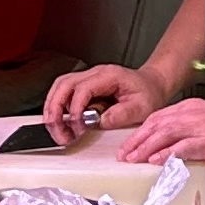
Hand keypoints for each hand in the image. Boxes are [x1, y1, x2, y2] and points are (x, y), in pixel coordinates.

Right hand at [42, 62, 158, 143]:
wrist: (152, 85)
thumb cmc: (148, 93)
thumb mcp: (142, 107)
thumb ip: (121, 114)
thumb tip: (99, 121)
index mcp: (108, 76)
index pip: (82, 88)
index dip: (76, 109)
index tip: (78, 127)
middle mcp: (94, 75)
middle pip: (63, 85)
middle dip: (55, 108)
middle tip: (57, 130)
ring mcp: (88, 80)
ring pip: (59, 88)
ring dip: (53, 109)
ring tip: (56, 129)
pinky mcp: (85, 88)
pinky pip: (64, 95)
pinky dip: (58, 109)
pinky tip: (62, 123)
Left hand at [117, 98, 204, 164]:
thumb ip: (186, 126)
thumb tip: (165, 141)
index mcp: (190, 107)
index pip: (157, 117)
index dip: (140, 132)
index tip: (129, 144)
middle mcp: (193, 113)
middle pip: (157, 124)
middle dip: (137, 140)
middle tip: (125, 154)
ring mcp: (201, 125)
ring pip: (166, 133)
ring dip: (147, 147)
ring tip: (135, 158)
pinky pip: (185, 145)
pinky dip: (169, 153)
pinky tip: (157, 160)